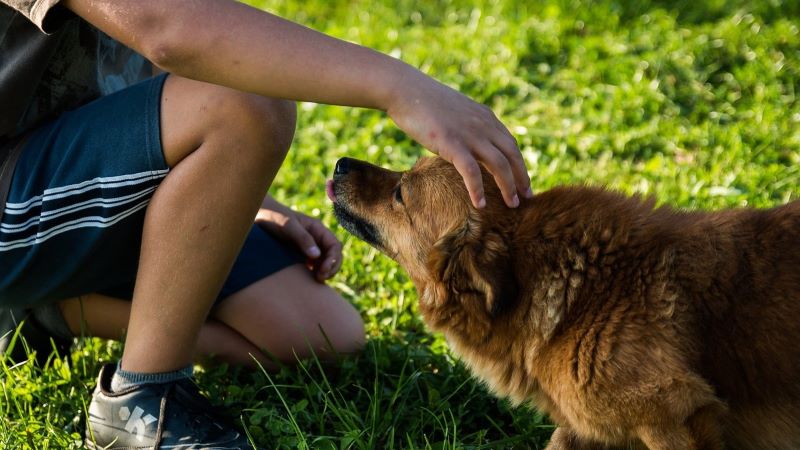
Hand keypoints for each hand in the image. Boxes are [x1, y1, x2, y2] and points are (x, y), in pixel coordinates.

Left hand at [255, 198, 341, 281]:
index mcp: (317, 228)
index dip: (333, 259)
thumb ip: (303, 239)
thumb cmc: (272, 217)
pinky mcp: (300, 254)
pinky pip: (314, 265)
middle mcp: (316, 238)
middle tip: (320, 278)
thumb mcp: (288, 226)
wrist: (257, 216)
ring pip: (325, 261)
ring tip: (316, 280)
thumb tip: (317, 255)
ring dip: (325, 271)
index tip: (323, 270)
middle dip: (332, 267)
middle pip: (334, 255)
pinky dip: (315, 272)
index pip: (335, 245)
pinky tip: (308, 279)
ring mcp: (309, 246)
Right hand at [386, 71, 531, 207]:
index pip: (510, 144)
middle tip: (527, 197)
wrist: (405, 90)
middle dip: (521, 177)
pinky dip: (478, 189)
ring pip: (499, 165)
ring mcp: (469, 134)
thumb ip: (467, 126)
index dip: (519, 164)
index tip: (522, 181)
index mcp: (485, 117)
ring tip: (512, 205)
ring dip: (508, 187)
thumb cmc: (424, 102)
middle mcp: (483, 125)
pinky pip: (471, 171)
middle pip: (512, 155)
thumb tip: (467, 142)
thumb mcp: (455, 112)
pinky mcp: (452, 143)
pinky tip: (480, 204)